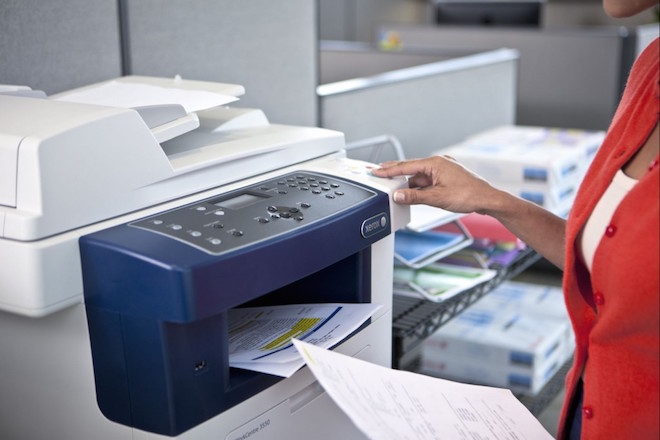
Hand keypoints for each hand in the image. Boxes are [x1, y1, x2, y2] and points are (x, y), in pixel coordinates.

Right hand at [371, 155, 501, 213]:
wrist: (488, 199)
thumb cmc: (469, 195)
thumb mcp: (437, 198)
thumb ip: (415, 197)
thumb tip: (398, 196)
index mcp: (435, 163)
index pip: (406, 166)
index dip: (389, 170)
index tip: (376, 171)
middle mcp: (439, 163)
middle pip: (411, 168)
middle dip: (395, 172)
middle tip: (378, 173)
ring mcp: (443, 170)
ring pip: (419, 176)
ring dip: (408, 184)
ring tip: (395, 191)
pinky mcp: (447, 177)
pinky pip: (427, 180)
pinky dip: (418, 187)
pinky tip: (412, 194)